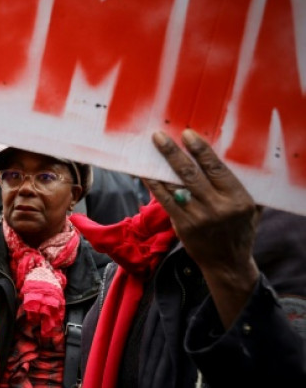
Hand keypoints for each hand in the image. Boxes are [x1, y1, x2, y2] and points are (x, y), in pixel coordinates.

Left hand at [143, 129, 259, 327]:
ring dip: (159, 165)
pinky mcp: (182, 225)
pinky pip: (165, 199)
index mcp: (238, 199)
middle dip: (173, 153)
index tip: (187, 134)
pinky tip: (145, 172)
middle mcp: (218, 208)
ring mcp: (198, 217)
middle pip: (191, 174)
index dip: (201, 150)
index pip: (217, 169)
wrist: (227, 263)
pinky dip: (154, 184)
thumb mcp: (252, 207)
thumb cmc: (240, 229)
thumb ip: (243, 185)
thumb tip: (231, 155)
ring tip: (148, 148)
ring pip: (174, 186)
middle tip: (159, 136)